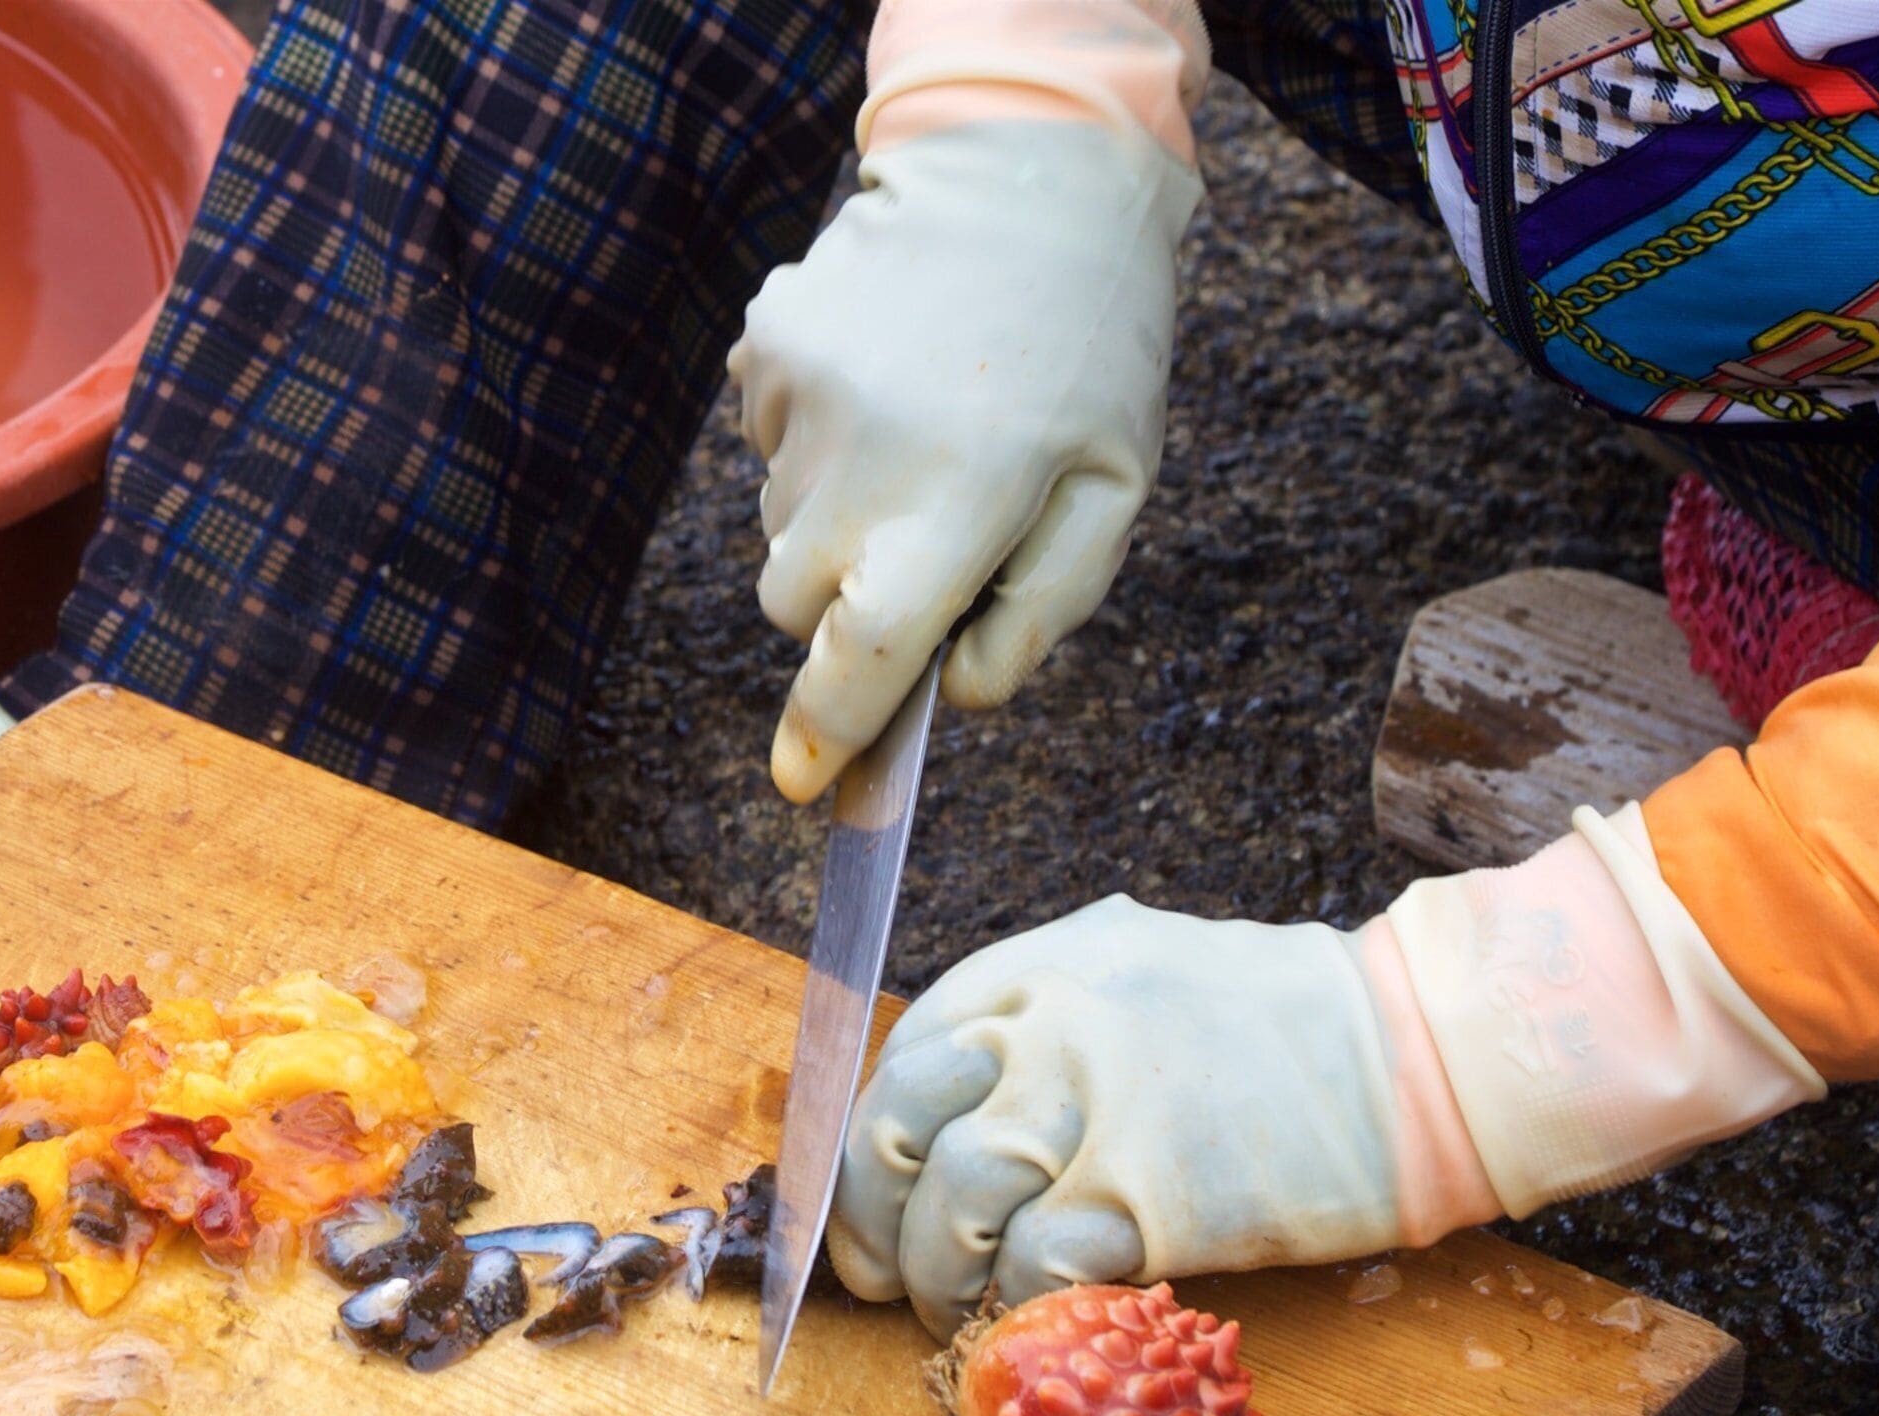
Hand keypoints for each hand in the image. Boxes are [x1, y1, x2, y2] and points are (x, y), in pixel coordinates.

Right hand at [729, 116, 1199, 802]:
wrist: (1028, 168)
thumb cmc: (1090, 345)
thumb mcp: (1113, 489)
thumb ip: (1041, 610)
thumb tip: (952, 693)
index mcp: (955, 510)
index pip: (863, 658)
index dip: (828, 734)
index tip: (805, 783)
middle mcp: (856, 467)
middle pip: (799, 608)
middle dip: (848, 602)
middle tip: (929, 530)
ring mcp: (796, 404)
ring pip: (780, 527)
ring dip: (837, 513)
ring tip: (920, 430)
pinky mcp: (764, 350)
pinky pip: (766, 445)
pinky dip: (816, 439)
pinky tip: (883, 382)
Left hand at [830, 812, 1828, 1333]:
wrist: (1428, 1054)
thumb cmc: (1297, 1035)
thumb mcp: (1149, 982)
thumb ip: (1053, 1027)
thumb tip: (962, 1119)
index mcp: (1047, 966)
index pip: (907, 1054)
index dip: (869, 1148)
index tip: (868, 1210)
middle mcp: (1054, 1020)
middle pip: (902, 1128)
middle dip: (873, 1220)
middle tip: (885, 1283)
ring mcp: (1098, 1101)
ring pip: (954, 1206)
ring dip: (944, 1282)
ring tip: (968, 1315)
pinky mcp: (1152, 1190)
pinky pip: (1036, 1268)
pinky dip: (1022, 1311)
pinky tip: (1045, 1326)